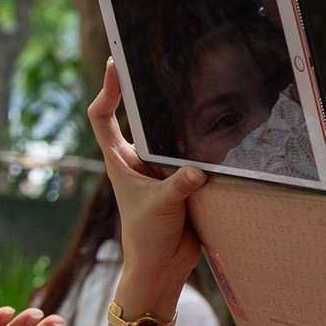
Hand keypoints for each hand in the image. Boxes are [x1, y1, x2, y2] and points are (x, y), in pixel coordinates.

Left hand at [88, 60, 205, 304]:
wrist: (164, 265)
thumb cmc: (148, 238)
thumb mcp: (160, 208)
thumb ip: (176, 186)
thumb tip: (196, 171)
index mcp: (120, 160)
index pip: (102, 118)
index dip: (105, 91)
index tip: (115, 67)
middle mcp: (138, 158)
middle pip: (138, 115)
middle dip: (148, 89)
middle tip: (165, 60)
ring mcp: (161, 166)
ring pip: (169, 131)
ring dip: (181, 114)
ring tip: (198, 84)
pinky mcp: (183, 176)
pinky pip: (192, 149)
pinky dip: (204, 139)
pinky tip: (223, 123)